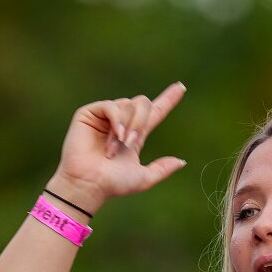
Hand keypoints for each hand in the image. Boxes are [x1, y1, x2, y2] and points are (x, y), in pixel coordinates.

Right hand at [47, 82, 187, 212]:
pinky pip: (111, 105)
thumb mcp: (143, 178)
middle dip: (141, 122)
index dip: (168, 99)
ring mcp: (105, 116)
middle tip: (132, 143)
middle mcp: (121, 122)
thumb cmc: (112, 183)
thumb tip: (181, 161)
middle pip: (143, 103)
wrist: (90, 184)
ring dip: (127, 127)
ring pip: (128, 104)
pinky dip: (117, 120)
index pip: (155, 112)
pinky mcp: (89, 113)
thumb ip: (162, 169)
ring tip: (115, 148)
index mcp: (135, 134)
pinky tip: (115, 135)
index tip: (181, 87)